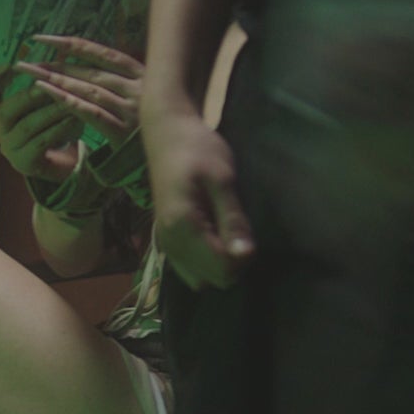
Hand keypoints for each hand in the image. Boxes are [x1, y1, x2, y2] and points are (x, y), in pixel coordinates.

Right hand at [0, 66, 80, 182]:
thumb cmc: (58, 124)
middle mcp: (2, 128)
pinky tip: (74, 120)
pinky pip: (40, 143)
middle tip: (48, 82)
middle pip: (7, 109)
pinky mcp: (25, 163)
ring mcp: (11, 147)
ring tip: (70, 100)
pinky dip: (58, 130)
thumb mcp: (49, 102)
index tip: (10, 64)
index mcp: (3, 108)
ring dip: (49, 111)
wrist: (67, 163)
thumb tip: (60, 50)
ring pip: (27, 126)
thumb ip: (47, 82)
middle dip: (29, 95)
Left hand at [16, 34, 142, 147]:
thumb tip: (93, 66)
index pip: (105, 54)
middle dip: (58, 64)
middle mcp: (140, 89)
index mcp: (145, 76)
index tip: (45, 39)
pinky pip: (90, 113)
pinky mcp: (124, 133)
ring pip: (89, 89)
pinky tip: (47, 93)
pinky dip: (68, 100)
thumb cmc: (154, 130)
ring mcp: (133, 111)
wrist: (175, 161)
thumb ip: (124, 83)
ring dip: (58, 80)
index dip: (74, 44)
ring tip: (32, 75)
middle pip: (93, 71)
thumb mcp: (146, 98)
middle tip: (29, 60)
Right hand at [141, 101, 255, 290]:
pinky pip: (189, 269)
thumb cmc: (198, 149)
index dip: (243, 256)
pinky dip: (205, 261)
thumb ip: (232, 220)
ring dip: (219, 262)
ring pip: (200, 278)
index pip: (221, 269)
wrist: (167, 133)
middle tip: (238, 226)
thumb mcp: (223, 180)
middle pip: (213, 279)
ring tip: (227, 229)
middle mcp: (169, 243)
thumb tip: (244, 256)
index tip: (247, 229)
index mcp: (182, 228)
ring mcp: (165, 244)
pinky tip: (214, 234)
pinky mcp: (166, 241)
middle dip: (233, 262)